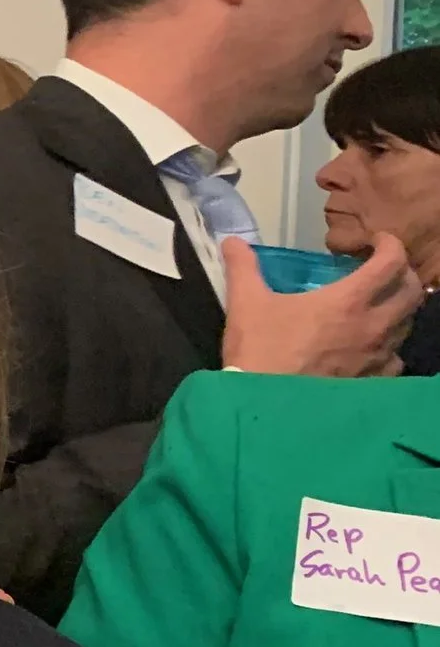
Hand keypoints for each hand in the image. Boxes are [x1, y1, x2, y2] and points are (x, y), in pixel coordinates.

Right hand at [221, 233, 420, 377]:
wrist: (265, 405)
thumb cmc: (260, 350)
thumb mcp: (246, 303)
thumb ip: (243, 267)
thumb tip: (232, 242)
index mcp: (348, 301)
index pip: (391, 262)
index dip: (389, 244)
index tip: (375, 242)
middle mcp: (374, 326)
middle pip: (413, 291)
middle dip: (402, 274)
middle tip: (381, 272)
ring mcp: (378, 356)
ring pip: (408, 324)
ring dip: (397, 309)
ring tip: (375, 307)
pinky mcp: (374, 381)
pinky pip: (395, 358)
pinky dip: (388, 346)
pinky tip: (369, 348)